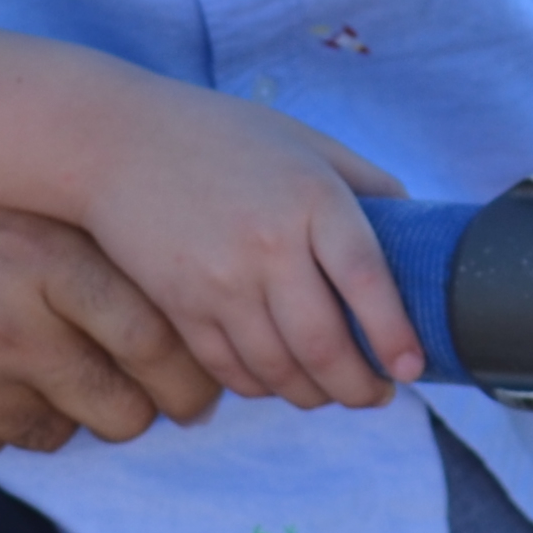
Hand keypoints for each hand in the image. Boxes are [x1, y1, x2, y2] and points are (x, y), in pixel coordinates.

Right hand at [0, 159, 227, 462]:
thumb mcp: (24, 209)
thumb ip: (104, 263)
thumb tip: (204, 341)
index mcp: (46, 257)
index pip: (158, 347)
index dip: (191, 380)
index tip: (201, 390)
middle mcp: (6, 323)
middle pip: (124, 413)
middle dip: (133, 410)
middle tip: (122, 391)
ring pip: (58, 434)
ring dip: (51, 408)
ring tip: (6, 352)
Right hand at [73, 80, 424, 409]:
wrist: (115, 142)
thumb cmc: (222, 137)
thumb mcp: (305, 142)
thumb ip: (365, 184)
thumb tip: (417, 237)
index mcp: (311, 197)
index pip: (367, 281)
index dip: (395, 334)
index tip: (412, 368)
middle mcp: (268, 244)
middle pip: (325, 345)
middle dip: (360, 387)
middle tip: (378, 394)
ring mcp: (220, 282)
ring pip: (280, 371)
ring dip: (316, 395)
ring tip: (334, 391)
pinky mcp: (181, 308)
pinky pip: (233, 372)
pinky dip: (265, 387)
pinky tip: (281, 378)